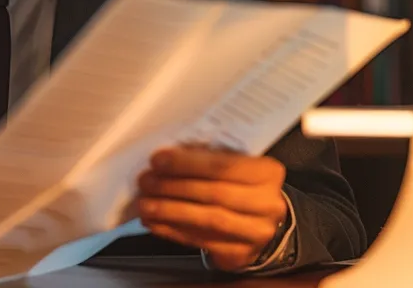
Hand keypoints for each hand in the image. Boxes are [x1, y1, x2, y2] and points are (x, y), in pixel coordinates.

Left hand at [134, 145, 288, 272]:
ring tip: (145, 204)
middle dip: (174, 187)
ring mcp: (256, 232)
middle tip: (146, 181)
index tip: (158, 160)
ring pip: (208, 219)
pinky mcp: (239, 254)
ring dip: (170, 211)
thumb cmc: (241, 188)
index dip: (188, 163)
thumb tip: (166, 158)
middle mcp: (267, 204)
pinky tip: (154, 222)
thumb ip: (210, 160)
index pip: (225, 165)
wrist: (260, 224)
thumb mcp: (236, 168)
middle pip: (215, 193)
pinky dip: (173, 231)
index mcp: (267, 173)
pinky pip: (201, 240)